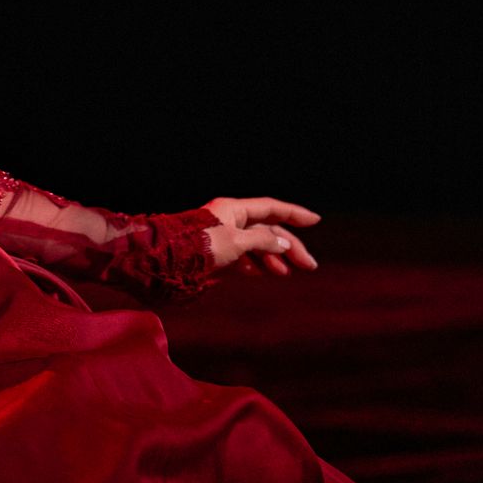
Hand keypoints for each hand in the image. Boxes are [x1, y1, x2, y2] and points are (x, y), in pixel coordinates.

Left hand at [200, 195, 320, 277]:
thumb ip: (262, 241)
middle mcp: (230, 220)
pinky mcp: (216, 254)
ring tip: (285, 273)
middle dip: (289, 247)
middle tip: (309, 266)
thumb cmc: (200, 247)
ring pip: (255, 245)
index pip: (271, 208)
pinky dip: (253, 265)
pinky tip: (260, 274)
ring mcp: (223, 237)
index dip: (294, 214)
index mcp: (234, 209)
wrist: (166, 262)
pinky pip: (241, 257)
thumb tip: (283, 244)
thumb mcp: (236, 242)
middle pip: (267, 230)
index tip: (315, 220)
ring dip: (272, 258)